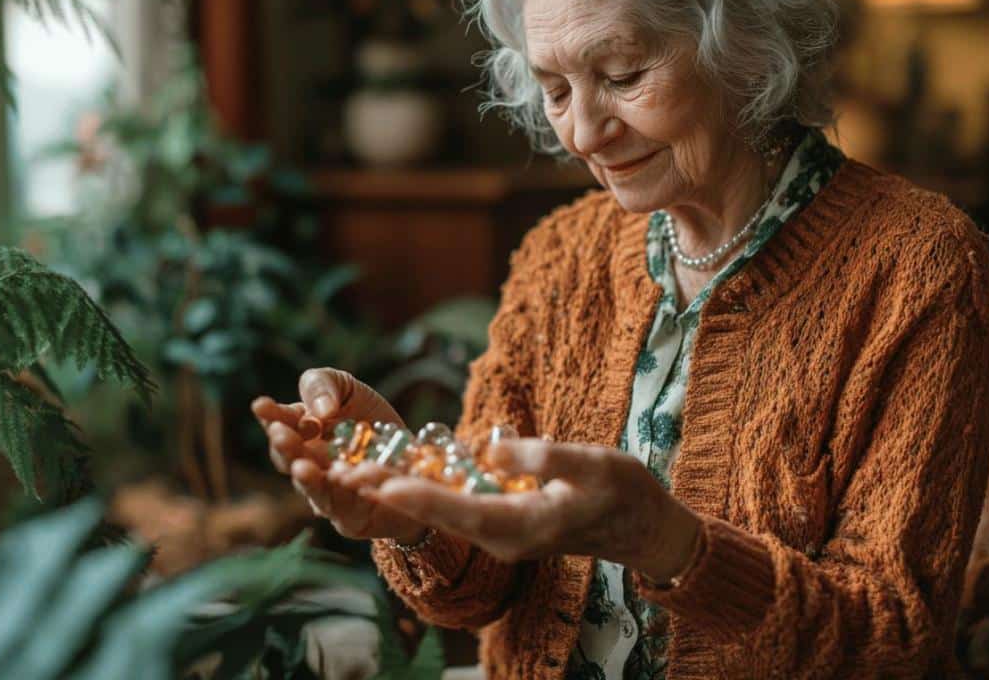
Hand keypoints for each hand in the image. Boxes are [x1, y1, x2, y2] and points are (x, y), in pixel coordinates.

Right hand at [250, 367, 426, 543]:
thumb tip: (320, 411)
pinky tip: (349, 482)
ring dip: (308, 480)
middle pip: (291, 461)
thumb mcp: (346, 388)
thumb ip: (323, 386)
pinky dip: (349, 496)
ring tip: (302, 467)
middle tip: (280, 434)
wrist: (410, 455)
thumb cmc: (367, 415)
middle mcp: (308, 467)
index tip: (261, 405)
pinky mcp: (352, 518)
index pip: (280, 425)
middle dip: (285, 448)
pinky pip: (349, 510)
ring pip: (315, 491)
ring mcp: (327, 494)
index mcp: (299, 434)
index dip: (271, 416)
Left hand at [362, 438, 701, 578]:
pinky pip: (456, 510)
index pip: (460, 510)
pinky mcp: (503, 525)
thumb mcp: (593, 463)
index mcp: (524, 525)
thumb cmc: (625, 492)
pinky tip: (396, 476)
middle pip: (438, 515)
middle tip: (343, 472)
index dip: (419, 495)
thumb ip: (543, 455)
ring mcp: (502, 536)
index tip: (381, 483)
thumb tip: (491, 450)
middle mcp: (505, 538)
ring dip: (400, 494)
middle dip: (391, 493)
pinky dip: (425, 494)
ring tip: (353, 472)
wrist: (644, 529)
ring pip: (442, 514)